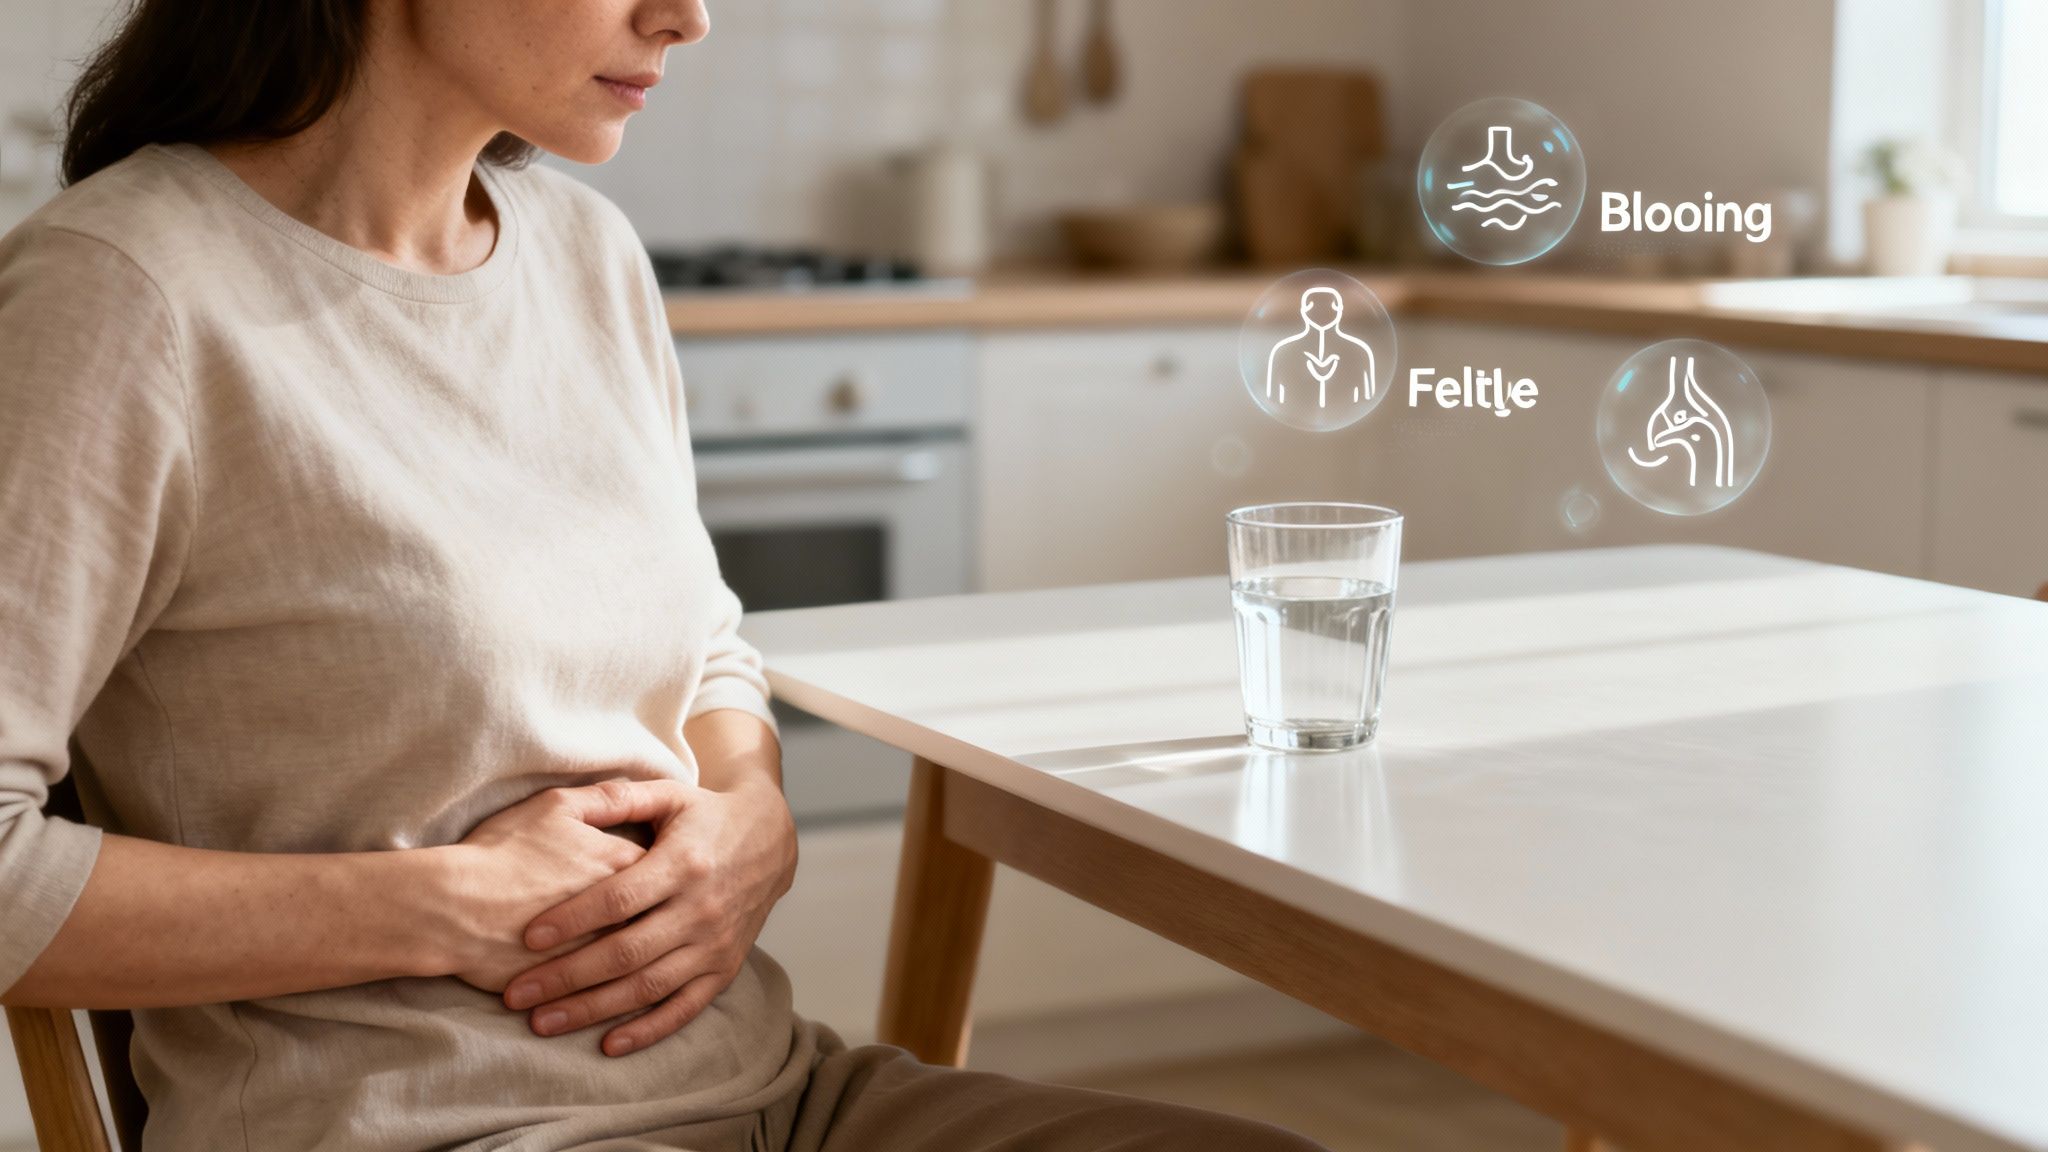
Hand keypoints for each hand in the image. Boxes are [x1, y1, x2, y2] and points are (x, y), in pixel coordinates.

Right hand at [441, 781, 650, 991]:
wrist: (454, 908)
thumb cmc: (502, 851)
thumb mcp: (555, 807)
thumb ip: (604, 798)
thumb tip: (635, 795)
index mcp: (626, 866)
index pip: (665, 869)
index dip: (658, 872)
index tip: (655, 874)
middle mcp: (628, 912)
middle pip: (660, 916)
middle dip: (657, 918)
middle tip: (652, 916)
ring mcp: (606, 954)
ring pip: (639, 960)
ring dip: (636, 960)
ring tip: (621, 957)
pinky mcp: (581, 989)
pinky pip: (613, 993)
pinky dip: (611, 992)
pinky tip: (603, 988)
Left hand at [499, 775, 797, 1056]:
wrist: (771, 841)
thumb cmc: (706, 816)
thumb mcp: (670, 795)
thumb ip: (620, 799)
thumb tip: (570, 801)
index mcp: (684, 863)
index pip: (620, 899)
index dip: (573, 919)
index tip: (528, 937)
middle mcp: (702, 908)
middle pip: (627, 951)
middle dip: (568, 976)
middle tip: (517, 995)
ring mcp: (716, 943)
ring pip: (649, 985)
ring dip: (594, 1009)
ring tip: (544, 1022)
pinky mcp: (725, 968)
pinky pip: (685, 1007)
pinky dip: (648, 1030)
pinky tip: (608, 1044)